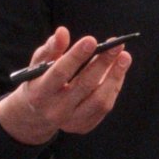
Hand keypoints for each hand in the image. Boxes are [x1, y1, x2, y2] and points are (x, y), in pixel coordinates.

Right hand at [0, 26, 131, 145]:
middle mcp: (55, 110)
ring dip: (114, 77)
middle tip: (118, 45)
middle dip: (103, 63)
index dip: (76, 56)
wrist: (34, 115)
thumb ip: (50, 48)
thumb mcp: (38, 64)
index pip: (60, 72)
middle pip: (84, 85)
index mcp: (40, 92)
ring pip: (99, 100)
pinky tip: (118, 71)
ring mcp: (71, 121)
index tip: (92, 40)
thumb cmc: (39, 81)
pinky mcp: (83, 126)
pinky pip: (104, 107)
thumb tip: (63, 32)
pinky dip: (113, 87)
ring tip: (124, 57)